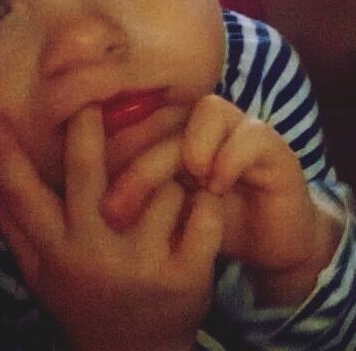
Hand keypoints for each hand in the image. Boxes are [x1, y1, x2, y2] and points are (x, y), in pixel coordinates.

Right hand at [0, 108, 220, 350]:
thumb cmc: (86, 295)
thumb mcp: (43, 268)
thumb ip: (15, 221)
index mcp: (58, 248)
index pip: (24, 196)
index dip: (4, 156)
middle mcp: (94, 254)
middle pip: (89, 178)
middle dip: (87, 134)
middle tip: (92, 97)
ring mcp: (141, 264)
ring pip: (157, 185)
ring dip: (169, 165)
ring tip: (177, 159)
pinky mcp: (185, 274)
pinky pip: (203, 213)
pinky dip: (209, 195)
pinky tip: (211, 186)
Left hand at [103, 95, 340, 307]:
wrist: (272, 246)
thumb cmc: (218, 227)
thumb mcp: (168, 215)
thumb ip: (138, 197)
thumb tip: (82, 200)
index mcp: (179, 137)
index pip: (140, 121)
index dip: (111, 146)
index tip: (82, 191)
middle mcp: (209, 127)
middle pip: (167, 122)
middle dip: (138, 165)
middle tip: (116, 210)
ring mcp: (242, 131)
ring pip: (210, 110)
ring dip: (189, 147)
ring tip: (184, 186)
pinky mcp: (274, 148)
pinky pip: (249, 135)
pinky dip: (229, 159)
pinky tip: (217, 189)